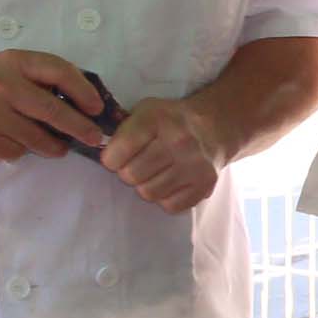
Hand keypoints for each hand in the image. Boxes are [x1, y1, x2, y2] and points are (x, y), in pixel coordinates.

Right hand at [0, 51, 105, 162]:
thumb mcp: (5, 67)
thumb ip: (38, 77)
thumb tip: (83, 100)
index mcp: (11, 62)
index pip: (58, 71)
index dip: (83, 90)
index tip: (96, 107)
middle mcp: (0, 86)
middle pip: (52, 111)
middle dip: (79, 127)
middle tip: (94, 138)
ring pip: (36, 138)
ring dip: (53, 145)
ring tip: (58, 146)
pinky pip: (15, 151)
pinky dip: (21, 150)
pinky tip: (12, 141)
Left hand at [104, 96, 223, 212]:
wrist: (213, 127)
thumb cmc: (171, 120)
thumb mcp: (145, 111)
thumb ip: (123, 130)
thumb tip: (104, 156)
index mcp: (157, 119)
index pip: (117, 152)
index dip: (111, 158)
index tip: (117, 156)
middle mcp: (178, 141)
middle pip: (131, 175)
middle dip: (128, 172)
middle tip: (137, 165)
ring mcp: (194, 165)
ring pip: (149, 193)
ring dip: (146, 186)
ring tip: (154, 173)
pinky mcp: (204, 185)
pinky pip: (169, 206)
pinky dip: (165, 197)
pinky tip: (169, 182)